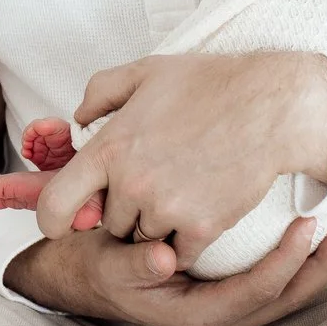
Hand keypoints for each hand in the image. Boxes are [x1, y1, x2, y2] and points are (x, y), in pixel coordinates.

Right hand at [2, 216, 326, 325]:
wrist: (87, 282)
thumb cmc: (100, 267)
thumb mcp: (109, 264)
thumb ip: (137, 263)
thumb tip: (165, 257)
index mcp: (195, 317)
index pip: (256, 291)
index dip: (286, 259)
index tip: (307, 222)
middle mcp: (219, 323)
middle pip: (285, 300)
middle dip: (321, 267)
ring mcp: (229, 315)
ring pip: (288, 299)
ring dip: (320, 268)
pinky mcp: (232, 300)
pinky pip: (278, 289)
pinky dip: (303, 266)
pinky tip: (319, 240)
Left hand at [32, 52, 326, 272]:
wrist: (271, 106)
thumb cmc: (208, 84)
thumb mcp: (145, 72)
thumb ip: (100, 93)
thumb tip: (78, 118)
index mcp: (110, 149)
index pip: (56, 205)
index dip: (55, 218)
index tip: (67, 220)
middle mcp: (132, 184)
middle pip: (109, 223)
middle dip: (125, 210)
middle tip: (154, 182)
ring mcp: (168, 208)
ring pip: (145, 240)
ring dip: (157, 226)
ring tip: (182, 189)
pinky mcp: (203, 227)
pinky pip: (180, 253)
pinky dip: (187, 240)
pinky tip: (201, 209)